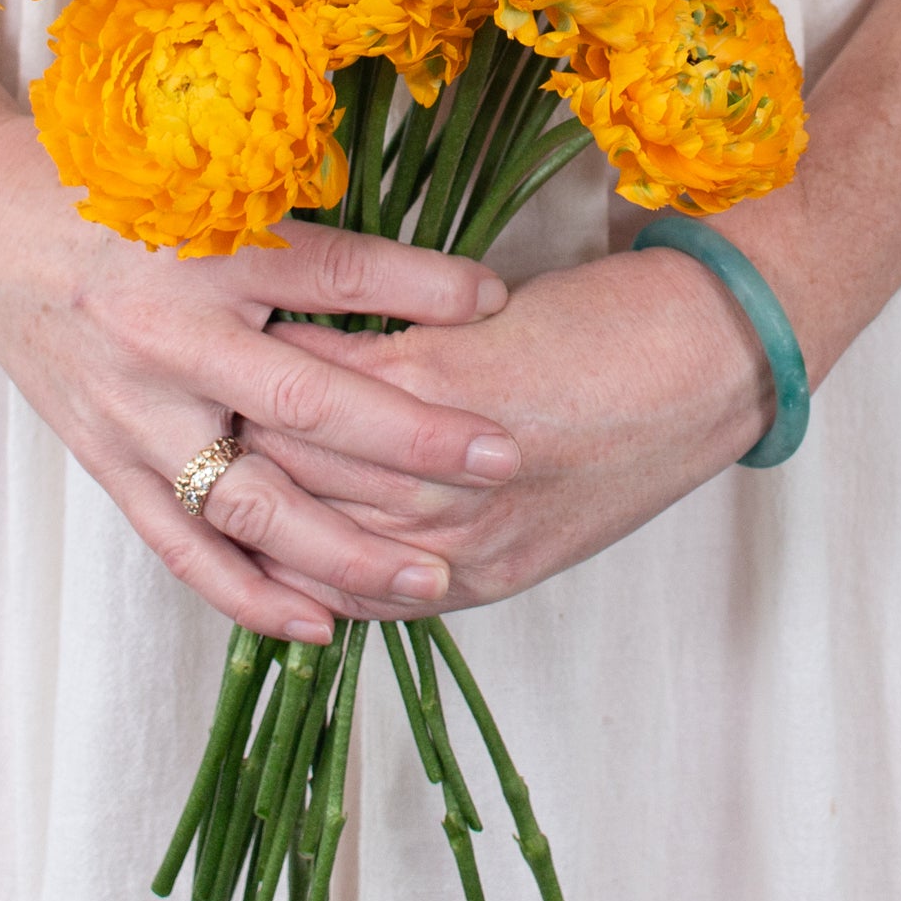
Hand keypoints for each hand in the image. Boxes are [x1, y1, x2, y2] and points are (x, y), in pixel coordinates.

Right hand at [0, 110, 523, 641]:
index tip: (500, 305)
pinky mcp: (107, 462)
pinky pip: (182, 546)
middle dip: (409, 441)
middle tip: (501, 461)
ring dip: (343, 549)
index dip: (420, 290)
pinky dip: (249, 592)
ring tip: (431, 579)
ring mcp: (133, 412)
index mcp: (202, 255)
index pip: (332, 275)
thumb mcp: (214, 194)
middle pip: (304, 405)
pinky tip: (320, 623)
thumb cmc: (112, 200)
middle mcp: (169, 340)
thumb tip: (457, 277)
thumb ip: (324, 240)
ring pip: (248, 503)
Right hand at [236, 245, 774, 617]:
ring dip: (245, 410)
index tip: (221, 504)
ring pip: (297, 451)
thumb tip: (384, 503)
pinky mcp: (447, 382)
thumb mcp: (544, 506)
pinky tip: (257, 322)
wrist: (717, 361)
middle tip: (184, 430)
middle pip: (296, 520)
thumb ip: (460, 516)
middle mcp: (451, 539)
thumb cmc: (635, 416)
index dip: (265, 548)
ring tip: (202, 371)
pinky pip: (334, 375)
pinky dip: (290, 350)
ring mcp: (443, 461)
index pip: (329, 578)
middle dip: (234, 478)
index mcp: (477, 575)